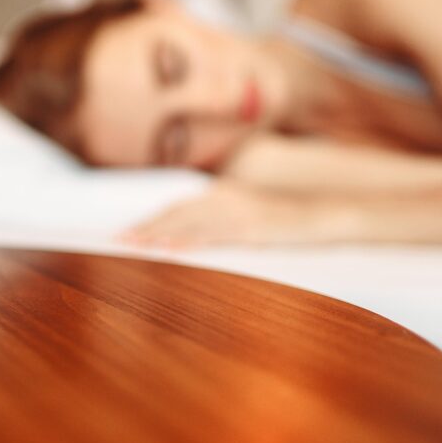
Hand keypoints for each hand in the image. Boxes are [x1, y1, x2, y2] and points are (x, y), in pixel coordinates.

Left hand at [120, 182, 341, 247]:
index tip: (126, 232)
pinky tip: (172, 248)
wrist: (323, 213)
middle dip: (146, 227)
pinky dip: (190, 240)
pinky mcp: (251, 226)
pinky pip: (214, 234)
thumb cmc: (285, 219)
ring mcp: (237, 210)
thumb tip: (187, 239)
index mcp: (220, 194)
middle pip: (175, 213)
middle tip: (118, 239)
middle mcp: (223, 196)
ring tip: (134, 244)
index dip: (150, 220)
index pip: (176, 208)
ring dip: (159, 233)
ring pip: (189, 222)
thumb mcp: (247, 217)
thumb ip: (218, 223)